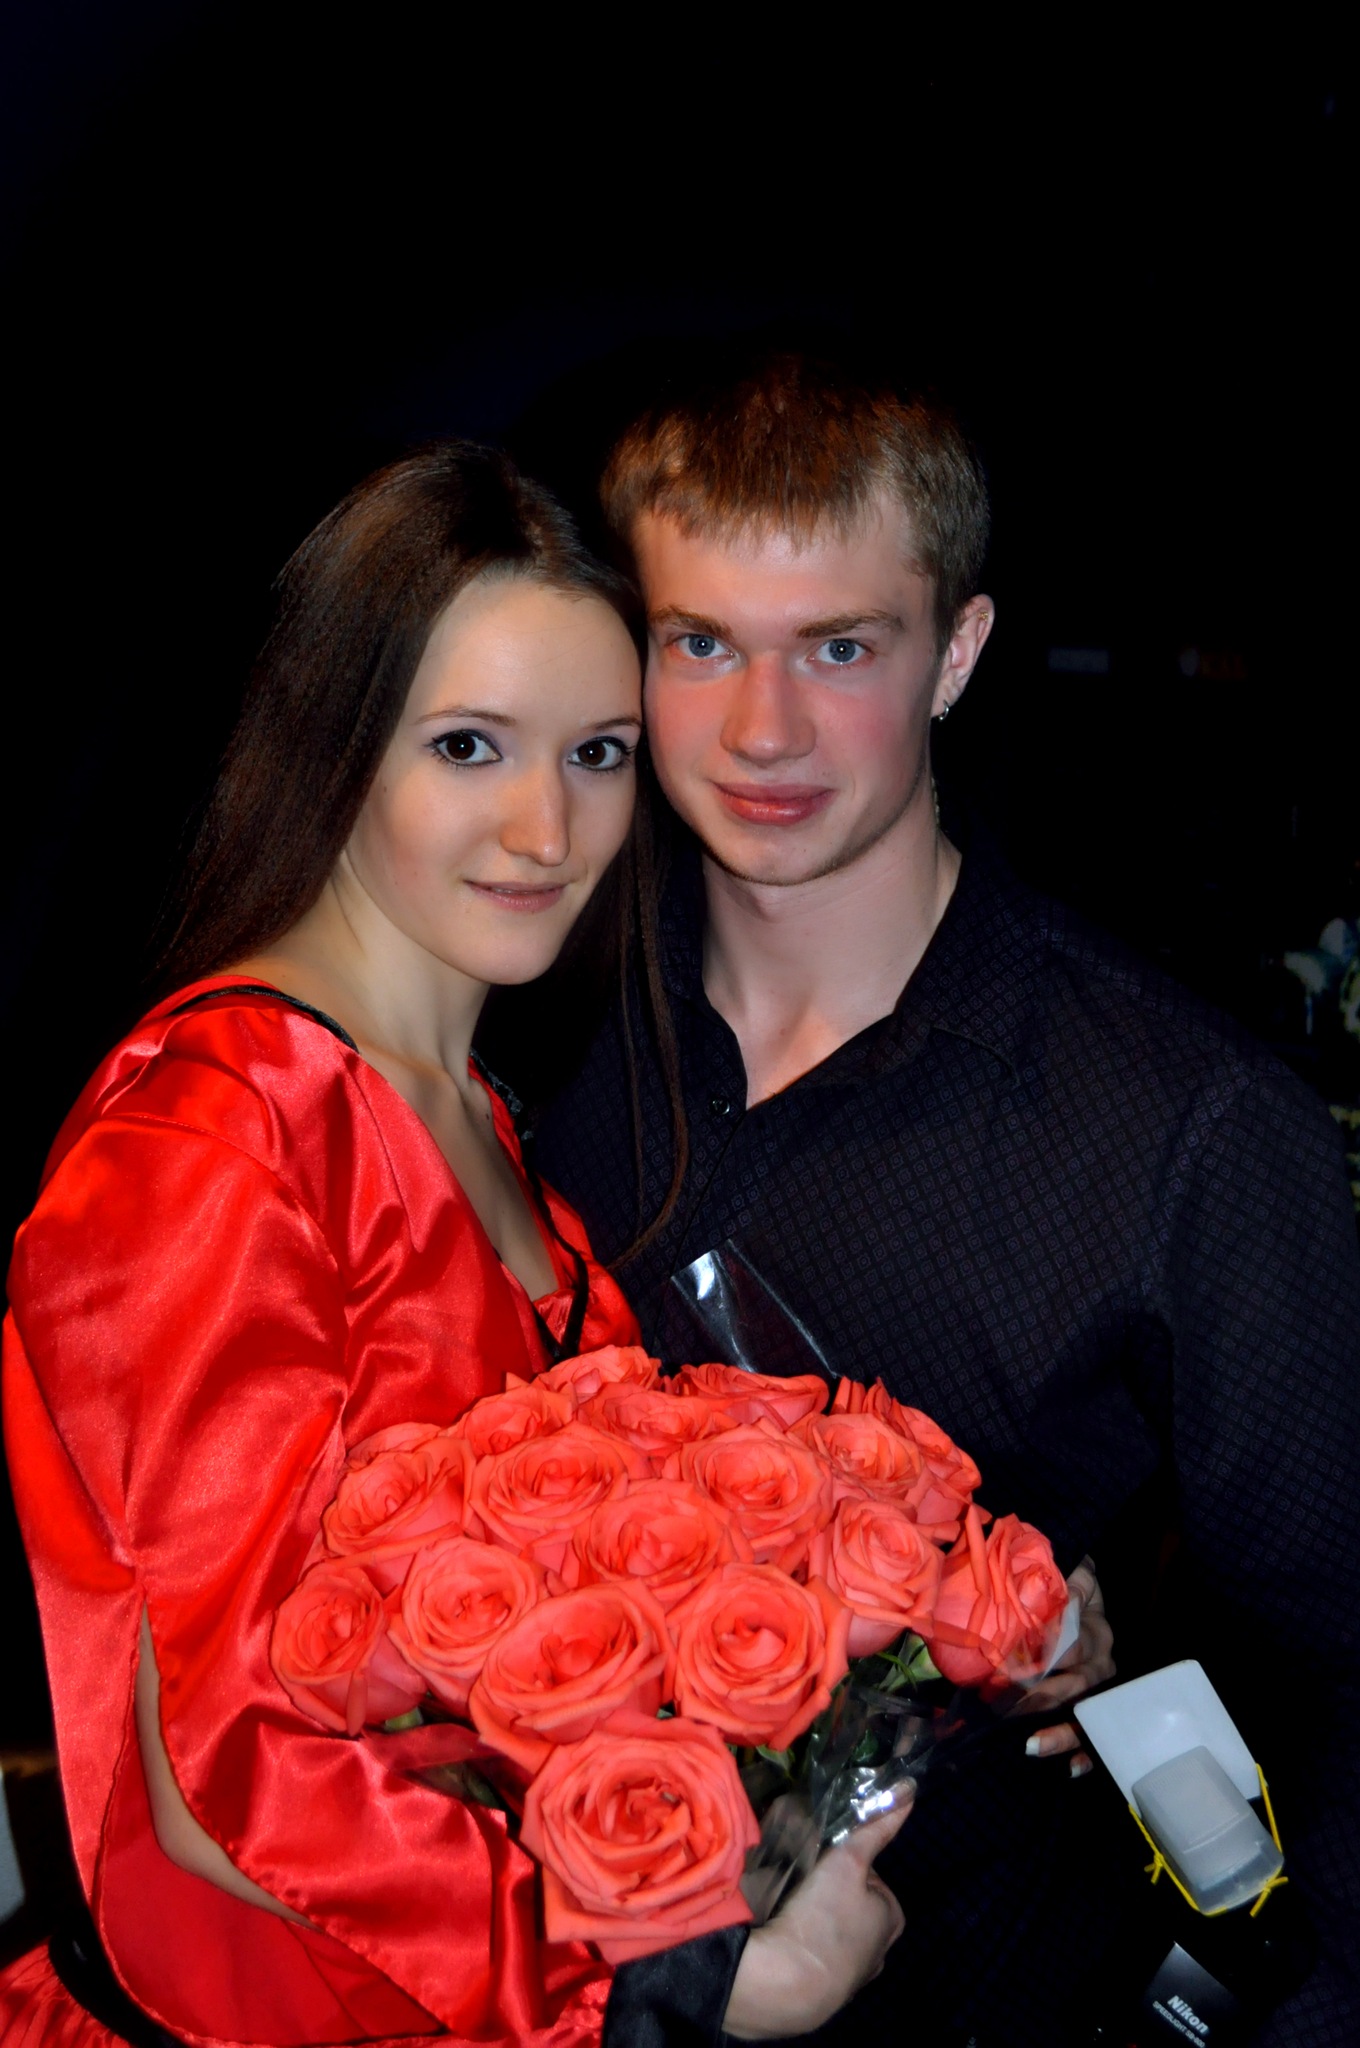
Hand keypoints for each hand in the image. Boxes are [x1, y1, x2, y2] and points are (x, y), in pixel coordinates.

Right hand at [721, 1802, 909, 2039]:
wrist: (787, 1984)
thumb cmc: (824, 1918)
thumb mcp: (848, 1861)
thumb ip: (875, 1827)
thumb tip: (909, 1789)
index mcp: (891, 1919)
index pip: (868, 1876)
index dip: (842, 1861)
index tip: (820, 1859)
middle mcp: (877, 1951)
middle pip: (849, 1903)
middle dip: (827, 1890)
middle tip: (801, 1880)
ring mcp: (849, 1977)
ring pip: (829, 1930)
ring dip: (811, 1917)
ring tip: (786, 1905)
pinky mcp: (821, 1994)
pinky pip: (811, 1955)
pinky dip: (799, 1943)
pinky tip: (781, 1934)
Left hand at [1016, 1558, 1114, 1775]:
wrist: (1086, 1603)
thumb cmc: (1070, 1595)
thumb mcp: (1076, 1580)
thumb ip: (1073, 1585)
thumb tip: (1069, 1594)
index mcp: (1097, 1632)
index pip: (1076, 1643)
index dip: (1049, 1652)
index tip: (1017, 1661)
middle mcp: (1104, 1665)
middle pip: (1079, 1685)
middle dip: (1044, 1698)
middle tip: (1010, 1707)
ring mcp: (1104, 1693)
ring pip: (1087, 1716)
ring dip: (1062, 1733)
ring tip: (1032, 1746)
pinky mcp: (1102, 1714)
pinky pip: (1099, 1738)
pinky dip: (1089, 1755)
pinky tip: (1072, 1769)